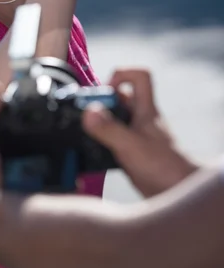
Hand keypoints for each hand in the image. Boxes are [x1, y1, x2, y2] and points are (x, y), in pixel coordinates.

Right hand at [82, 69, 198, 196]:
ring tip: (90, 134)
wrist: (178, 191)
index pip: (139, 77)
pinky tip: (95, 153)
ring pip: (115, 119)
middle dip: (102, 103)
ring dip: (100, 124)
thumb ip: (109, 128)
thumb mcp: (131, 145)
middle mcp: (141, 119)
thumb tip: (88, 112)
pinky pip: (113, 138)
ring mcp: (137, 135)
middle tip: (89, 117)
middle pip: (120, 98)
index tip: (105, 93)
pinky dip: (102, 142)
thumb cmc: (164, 167)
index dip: (120, 76)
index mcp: (146, 109)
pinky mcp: (132, 151)